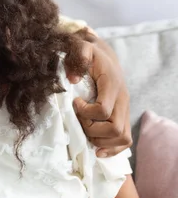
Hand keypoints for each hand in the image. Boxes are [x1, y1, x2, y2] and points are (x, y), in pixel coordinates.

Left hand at [63, 32, 132, 156]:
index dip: (86, 112)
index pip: (104, 110)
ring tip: (85, 130)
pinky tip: (97, 149)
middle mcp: (123, 100)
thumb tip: (71, 79)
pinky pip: (126, 141)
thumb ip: (78, 57)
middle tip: (79, 119)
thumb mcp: (82, 47)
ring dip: (100, 140)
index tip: (75, 102)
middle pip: (114, 129)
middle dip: (91, 129)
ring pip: (122, 138)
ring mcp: (125, 111)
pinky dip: (112, 149)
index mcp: (112, 85)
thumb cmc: (90, 54)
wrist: (105, 58)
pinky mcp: (124, 118)